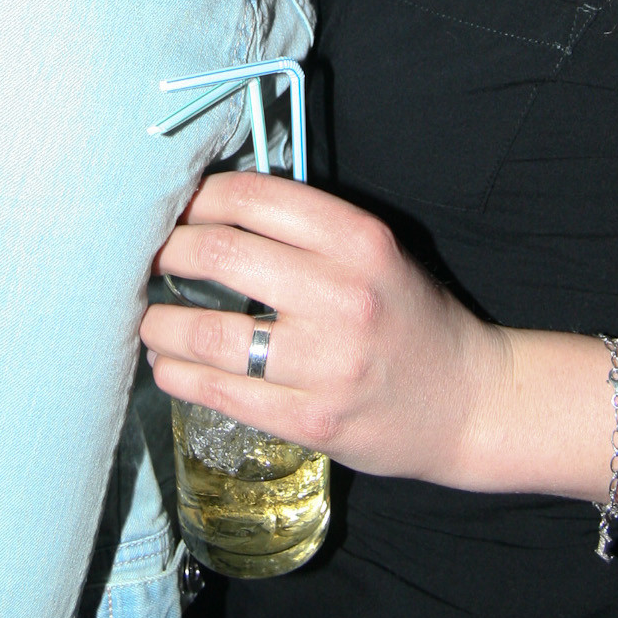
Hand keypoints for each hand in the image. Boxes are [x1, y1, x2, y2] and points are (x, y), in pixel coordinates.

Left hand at [141, 170, 510, 484]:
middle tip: (151, 259)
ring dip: (159, 322)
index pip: (253, 197)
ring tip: (149, 319)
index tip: (178, 210)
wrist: (467, 401)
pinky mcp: (311, 419)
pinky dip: (179, 375)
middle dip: (167, 252)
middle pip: (218, 254)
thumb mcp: (375, 253)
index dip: (198, 199)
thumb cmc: (408, 317)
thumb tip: (210, 211)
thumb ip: (306, 230)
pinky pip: (221, 393)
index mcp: (359, 240)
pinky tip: (170, 365)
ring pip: (207, 332)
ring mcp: (326, 363)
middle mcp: (342, 295)